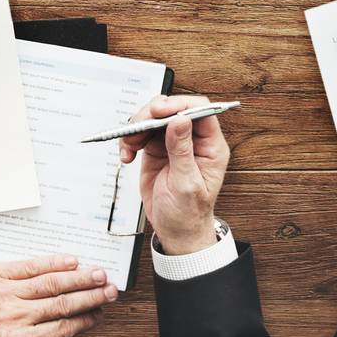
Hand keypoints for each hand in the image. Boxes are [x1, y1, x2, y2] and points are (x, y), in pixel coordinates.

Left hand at [0, 255, 116, 336]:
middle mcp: (18, 317)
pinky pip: (29, 266)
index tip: (99, 313)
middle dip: (91, 297)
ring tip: (99, 274)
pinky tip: (69, 260)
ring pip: (52, 283)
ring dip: (80, 278)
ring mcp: (7, 293)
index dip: (86, 319)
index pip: (63, 327)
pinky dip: (52, 262)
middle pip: (64, 304)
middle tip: (111, 290)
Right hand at [118, 98, 230, 253]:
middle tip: (137, 125)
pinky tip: (126, 155)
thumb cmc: (188, 213)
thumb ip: (182, 151)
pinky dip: (129, 140)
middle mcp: (193, 140)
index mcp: (210, 146)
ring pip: (154, 118)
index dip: (179, 105)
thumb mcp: (186, 184)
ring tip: (128, 145)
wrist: (175, 231)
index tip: (159, 111)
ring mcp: (173, 143)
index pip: (199, 111)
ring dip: (137, 127)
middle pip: (173, 110)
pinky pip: (140, 134)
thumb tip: (180, 120)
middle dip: (152, 114)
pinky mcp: (156, 149)